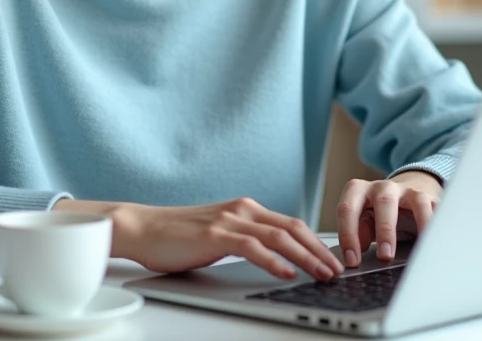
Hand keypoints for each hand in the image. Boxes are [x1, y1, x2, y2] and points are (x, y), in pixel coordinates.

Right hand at [113, 198, 344, 281]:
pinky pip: (252, 247)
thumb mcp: (219, 234)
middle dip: (319, 250)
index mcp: (245, 208)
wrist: (143, 228)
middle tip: (338, 269)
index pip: (291, 223)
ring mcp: (229, 220)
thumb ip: (244, 239)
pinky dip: (274, 260)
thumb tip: (273, 259)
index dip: (316, 241)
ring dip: (305, 256)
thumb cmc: (178, 237)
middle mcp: (242, 209)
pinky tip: (287, 273)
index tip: (332, 259)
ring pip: (279, 236)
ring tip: (323, 273)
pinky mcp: (214, 235)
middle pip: (293, 227)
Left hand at [335, 171, 442, 267]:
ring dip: (420, 225)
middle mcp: (383, 187)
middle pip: (383, 202)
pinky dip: (437, 226)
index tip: (353, 261)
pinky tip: (436, 243)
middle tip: (385, 257)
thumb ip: (359, 234)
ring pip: (416, 202)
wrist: (405, 190)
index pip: (348, 209)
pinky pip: (437, 209)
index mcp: (358, 191)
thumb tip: (356, 254)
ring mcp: (409, 190)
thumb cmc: (379, 212)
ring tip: (418, 253)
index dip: (349, 236)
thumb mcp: (365, 221)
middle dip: (384, 231)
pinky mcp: (429, 197)